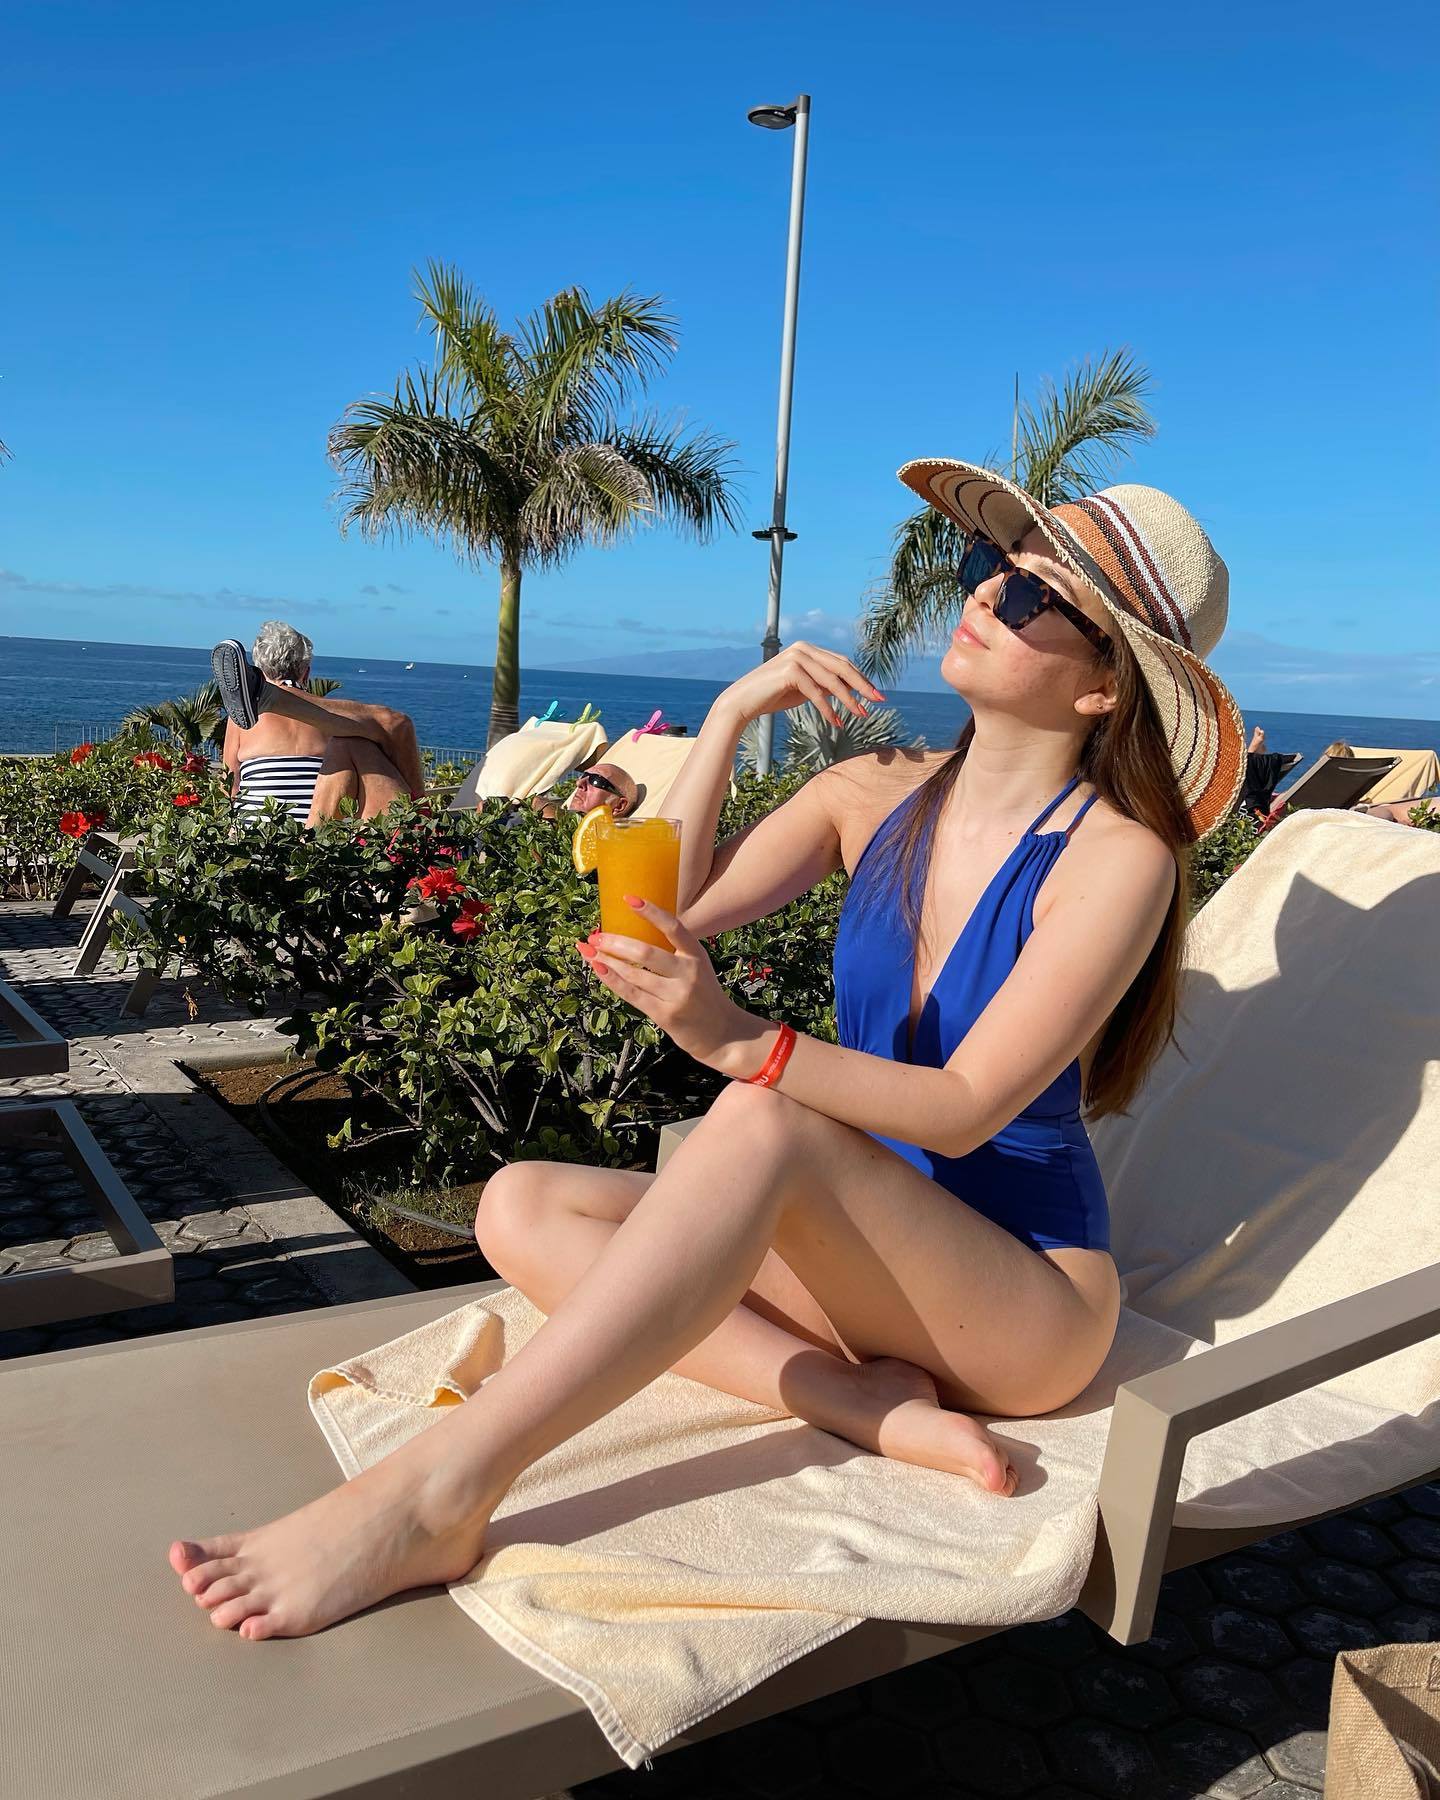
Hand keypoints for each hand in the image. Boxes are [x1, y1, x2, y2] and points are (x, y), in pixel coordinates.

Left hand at [575, 895, 765, 1072]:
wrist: (722, 1034)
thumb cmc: (702, 996)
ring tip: (589, 951)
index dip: (651, 912)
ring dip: (606, 961)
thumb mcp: (696, 968)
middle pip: (646, 952)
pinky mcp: (665, 1015)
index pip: (674, 927)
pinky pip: (632, 994)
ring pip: (633, 973)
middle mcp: (688, 973)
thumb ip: (674, 954)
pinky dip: (611, 980)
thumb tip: (632, 936)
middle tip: (595, 935)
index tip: (629, 898)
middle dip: (615, 942)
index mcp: (696, 956)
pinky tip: (598, 969)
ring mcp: (677, 995)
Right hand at [719, 641, 885, 730]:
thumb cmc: (773, 696)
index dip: (860, 678)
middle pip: (842, 667)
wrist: (742, 702)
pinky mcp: (790, 670)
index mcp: (808, 649)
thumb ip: (824, 685)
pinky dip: (828, 709)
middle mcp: (803, 648)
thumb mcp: (804, 689)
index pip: (841, 662)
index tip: (875, 694)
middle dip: (862, 686)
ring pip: (832, 681)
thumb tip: (850, 689)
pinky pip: (816, 692)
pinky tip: (837, 722)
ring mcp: (796, 657)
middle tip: (879, 701)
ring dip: (849, 700)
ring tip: (861, 715)